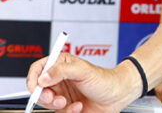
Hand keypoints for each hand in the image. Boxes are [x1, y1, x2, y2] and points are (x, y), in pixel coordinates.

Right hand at [26, 53, 140, 112]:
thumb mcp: (83, 70)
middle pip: (39, 89)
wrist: (116, 95)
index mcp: (62, 65)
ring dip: (57, 105)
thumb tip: (43, 77)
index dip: (33, 78)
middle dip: (45, 96)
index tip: (36, 88)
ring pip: (46, 103)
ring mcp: (62, 94)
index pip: (38, 68)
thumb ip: (62, 70)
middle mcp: (60, 79)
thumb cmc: (104, 78)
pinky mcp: (67, 107)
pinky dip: (67, 112)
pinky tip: (78, 107)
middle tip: (55, 98)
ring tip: (69, 102)